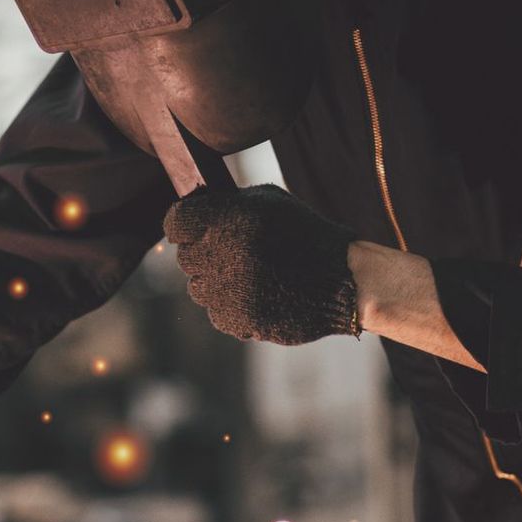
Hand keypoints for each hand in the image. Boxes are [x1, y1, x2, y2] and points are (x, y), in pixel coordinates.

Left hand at [163, 184, 360, 344]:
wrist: (344, 281)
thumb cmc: (305, 235)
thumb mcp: (270, 203)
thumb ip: (229, 203)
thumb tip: (196, 207)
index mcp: (230, 218)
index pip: (177, 221)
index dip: (183, 225)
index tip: (191, 229)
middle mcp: (224, 253)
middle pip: (185, 257)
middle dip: (205, 254)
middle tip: (235, 254)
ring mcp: (228, 289)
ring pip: (197, 288)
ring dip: (217, 283)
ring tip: (253, 276)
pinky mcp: (236, 318)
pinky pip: (215, 313)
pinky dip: (231, 307)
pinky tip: (259, 295)